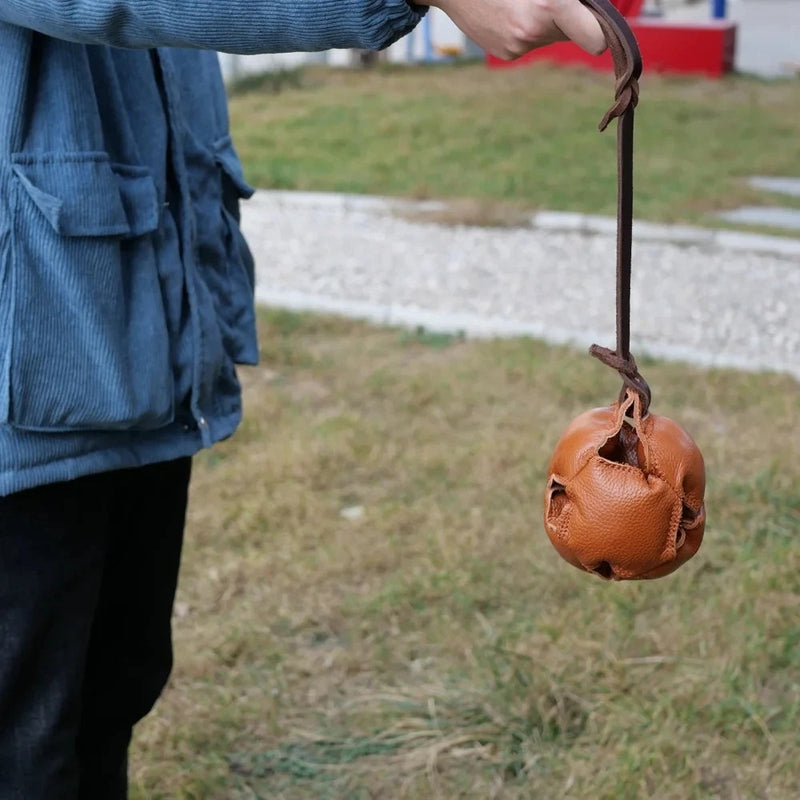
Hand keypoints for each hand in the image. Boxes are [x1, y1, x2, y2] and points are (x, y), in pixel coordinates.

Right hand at [427, 0, 606, 59]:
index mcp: (550, 7)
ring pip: (552, 36)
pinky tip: (508, 11)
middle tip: (557, 4)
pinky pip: (531, 41)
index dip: (602, 33)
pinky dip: (527, 27)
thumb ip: (573, 0)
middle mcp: (533, 32)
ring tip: (523, 2)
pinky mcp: (506, 54)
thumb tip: (593, 9)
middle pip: (577, 35)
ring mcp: (517, 47)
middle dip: (575, 20)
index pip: (596, 40)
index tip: (599, 25)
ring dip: (548, 20)